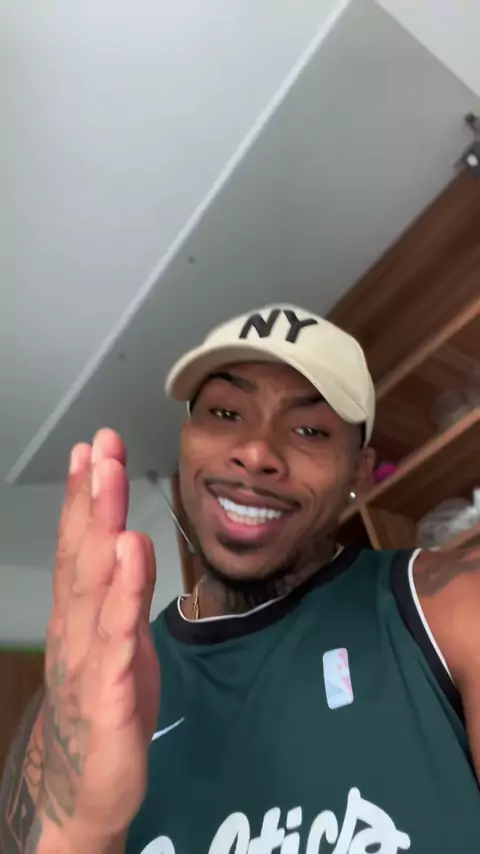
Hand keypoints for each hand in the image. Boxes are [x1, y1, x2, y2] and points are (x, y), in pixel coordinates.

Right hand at [38, 429, 159, 847]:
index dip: (83, 496)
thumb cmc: (104, 705)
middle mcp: (75, 630)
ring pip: (93, 592)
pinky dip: (121, 601)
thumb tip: (131, 536)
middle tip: (100, 448)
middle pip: (83, 556)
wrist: (82, 787)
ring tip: (111, 488)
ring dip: (101, 535)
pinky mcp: (109, 699)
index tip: (91, 449)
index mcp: (79, 614)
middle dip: (92, 498)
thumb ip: (123, 590)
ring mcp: (88, 662)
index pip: (78, 545)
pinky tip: (129, 561)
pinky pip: (115, 645)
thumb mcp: (118, 639)